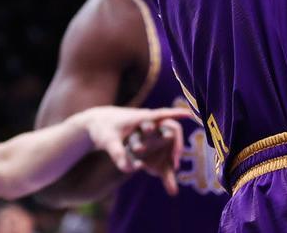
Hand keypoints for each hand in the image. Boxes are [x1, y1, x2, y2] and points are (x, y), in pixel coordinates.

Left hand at [72, 106, 186, 190]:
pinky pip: (158, 149)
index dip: (177, 114)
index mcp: (142, 117)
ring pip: (165, 141)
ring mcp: (148, 131)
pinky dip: (161, 160)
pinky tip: (165, 171)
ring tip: (172, 171)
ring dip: (169, 155)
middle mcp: (148, 122)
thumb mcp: (108, 141)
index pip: (163, 114)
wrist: (96, 125)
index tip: (190, 115)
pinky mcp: (144, 140)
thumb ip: (118, 154)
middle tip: (174, 165)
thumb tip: (129, 170)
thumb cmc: (102, 129)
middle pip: (169, 131)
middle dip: (175, 146)